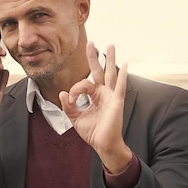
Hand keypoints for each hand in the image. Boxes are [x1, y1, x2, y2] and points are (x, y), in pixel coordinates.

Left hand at [59, 42, 131, 172]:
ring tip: (111, 46)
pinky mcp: (117, 102)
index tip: (69, 100)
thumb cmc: (93, 132)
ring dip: (110, 60)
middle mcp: (103, 93)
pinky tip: (125, 65)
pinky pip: (119, 87)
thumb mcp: (75, 118)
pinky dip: (122, 76)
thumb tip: (61, 93)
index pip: (82, 84)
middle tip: (90, 42)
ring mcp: (111, 96)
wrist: (102, 144)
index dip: (73, 90)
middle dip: (94, 57)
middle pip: (98, 71)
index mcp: (94, 95)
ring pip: (110, 74)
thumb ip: (68, 106)